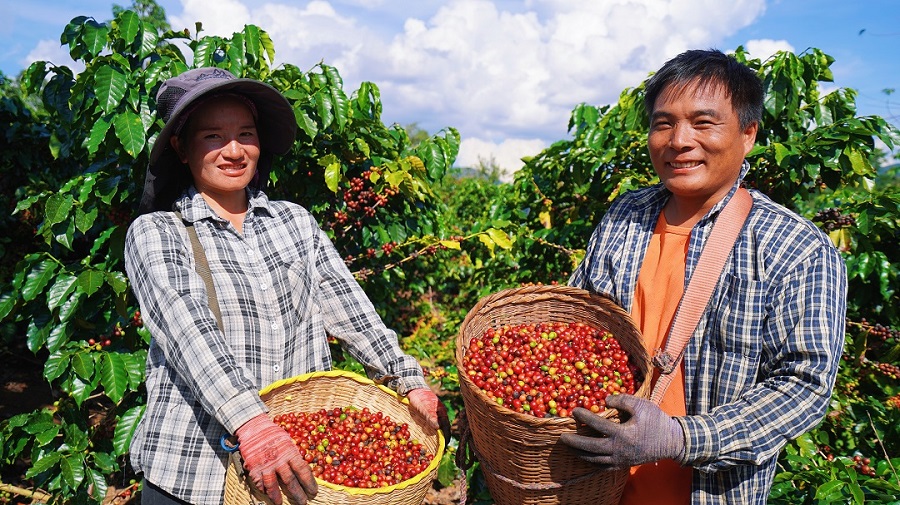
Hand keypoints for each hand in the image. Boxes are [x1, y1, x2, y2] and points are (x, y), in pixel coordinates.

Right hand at [235, 414, 317, 504]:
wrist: (254, 428)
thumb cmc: (273, 434)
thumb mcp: (288, 441)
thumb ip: (293, 455)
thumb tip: (302, 468)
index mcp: (290, 453)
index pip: (303, 471)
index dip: (309, 483)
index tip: (314, 491)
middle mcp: (279, 461)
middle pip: (290, 481)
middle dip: (298, 494)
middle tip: (303, 502)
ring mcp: (266, 466)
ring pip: (273, 486)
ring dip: (277, 496)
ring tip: (280, 504)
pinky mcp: (254, 468)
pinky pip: (259, 483)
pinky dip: (263, 490)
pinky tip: (266, 494)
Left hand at [407, 387, 450, 444]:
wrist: (412, 390)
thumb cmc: (421, 398)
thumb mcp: (426, 407)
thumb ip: (431, 417)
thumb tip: (438, 428)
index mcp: (442, 415)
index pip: (446, 429)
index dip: (446, 439)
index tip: (443, 448)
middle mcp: (437, 418)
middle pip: (440, 432)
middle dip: (438, 442)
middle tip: (435, 452)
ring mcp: (431, 419)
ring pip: (433, 431)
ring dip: (431, 440)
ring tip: (428, 449)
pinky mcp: (424, 420)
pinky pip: (426, 429)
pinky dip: (425, 435)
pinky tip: (420, 441)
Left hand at [558, 394, 684, 468]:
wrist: (672, 442)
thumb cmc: (656, 421)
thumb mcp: (641, 405)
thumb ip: (622, 400)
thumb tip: (605, 399)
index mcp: (623, 434)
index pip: (597, 425)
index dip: (584, 417)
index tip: (574, 410)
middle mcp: (619, 449)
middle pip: (590, 447)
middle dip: (574, 442)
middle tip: (562, 436)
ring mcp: (620, 460)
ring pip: (594, 460)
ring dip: (579, 454)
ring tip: (569, 447)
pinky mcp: (623, 465)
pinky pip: (602, 467)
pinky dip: (591, 463)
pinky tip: (583, 457)